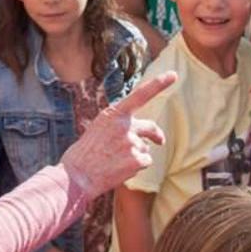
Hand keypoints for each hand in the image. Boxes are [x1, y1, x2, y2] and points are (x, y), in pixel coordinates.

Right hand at [61, 72, 175, 197]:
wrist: (77, 176)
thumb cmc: (85, 153)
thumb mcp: (99, 129)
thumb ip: (120, 125)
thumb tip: (144, 137)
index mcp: (113, 114)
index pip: (140, 95)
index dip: (158, 84)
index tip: (173, 75)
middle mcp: (124, 125)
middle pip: (150, 127)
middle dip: (156, 134)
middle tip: (160, 141)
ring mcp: (132, 142)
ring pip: (144, 149)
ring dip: (135, 156)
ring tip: (113, 162)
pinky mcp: (137, 160)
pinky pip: (145, 161)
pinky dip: (136, 167)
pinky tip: (119, 170)